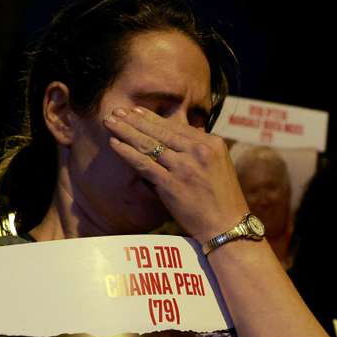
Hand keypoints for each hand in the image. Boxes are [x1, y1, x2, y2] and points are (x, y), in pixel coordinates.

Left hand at [104, 106, 250, 242]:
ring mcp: (184, 167)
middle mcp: (198, 151)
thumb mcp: (218, 165)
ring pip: (149, 144)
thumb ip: (198, 150)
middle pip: (161, 131)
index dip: (153, 118)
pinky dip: (127, 152)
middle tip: (116, 110)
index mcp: (211, 143)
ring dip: (126, 131)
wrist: (227, 226)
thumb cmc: (222, 199)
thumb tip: (178, 136)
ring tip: (110, 121)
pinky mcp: (172, 184)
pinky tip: (114, 144)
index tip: (136, 111)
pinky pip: (144, 164)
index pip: (177, 126)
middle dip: (135, 119)